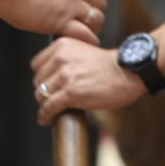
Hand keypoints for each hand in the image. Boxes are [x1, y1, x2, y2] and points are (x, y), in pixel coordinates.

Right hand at [0, 0, 108, 43]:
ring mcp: (70, 4)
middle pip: (101, 1)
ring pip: (97, 18)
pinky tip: (83, 42)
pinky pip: (86, 34)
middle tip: (88, 20)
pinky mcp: (62, 21)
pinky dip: (87, 40)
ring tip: (86, 32)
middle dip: (96, 11)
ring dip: (93, 27)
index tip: (91, 1)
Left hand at [30, 37, 144, 123]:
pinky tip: (46, 119)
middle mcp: (60, 58)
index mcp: (61, 46)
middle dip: (44, 91)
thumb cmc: (109, 65)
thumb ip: (65, 59)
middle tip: (52, 99)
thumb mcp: (82, 51)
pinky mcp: (71, 93)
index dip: (42, 77)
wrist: (128, 72)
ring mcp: (65, 75)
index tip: (47, 85)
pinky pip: (49, 106)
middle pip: (38, 80)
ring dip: (45, 104)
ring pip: (41, 94)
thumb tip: (51, 78)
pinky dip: (45, 115)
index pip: (37, 64)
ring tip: (51, 110)